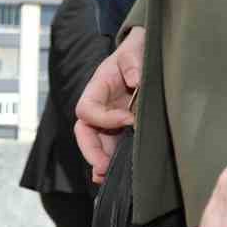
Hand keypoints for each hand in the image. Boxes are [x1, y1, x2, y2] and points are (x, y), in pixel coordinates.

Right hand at [75, 28, 143, 183]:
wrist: (142, 54)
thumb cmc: (134, 51)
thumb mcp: (133, 50)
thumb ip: (132, 62)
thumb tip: (135, 80)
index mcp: (94, 90)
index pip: (87, 110)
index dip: (105, 118)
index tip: (129, 120)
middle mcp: (96, 109)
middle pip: (85, 134)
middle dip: (92, 152)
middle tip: (104, 167)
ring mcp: (107, 120)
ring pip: (96, 144)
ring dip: (100, 161)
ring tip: (107, 177)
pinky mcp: (119, 128)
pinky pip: (110, 146)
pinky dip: (109, 161)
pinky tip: (111, 175)